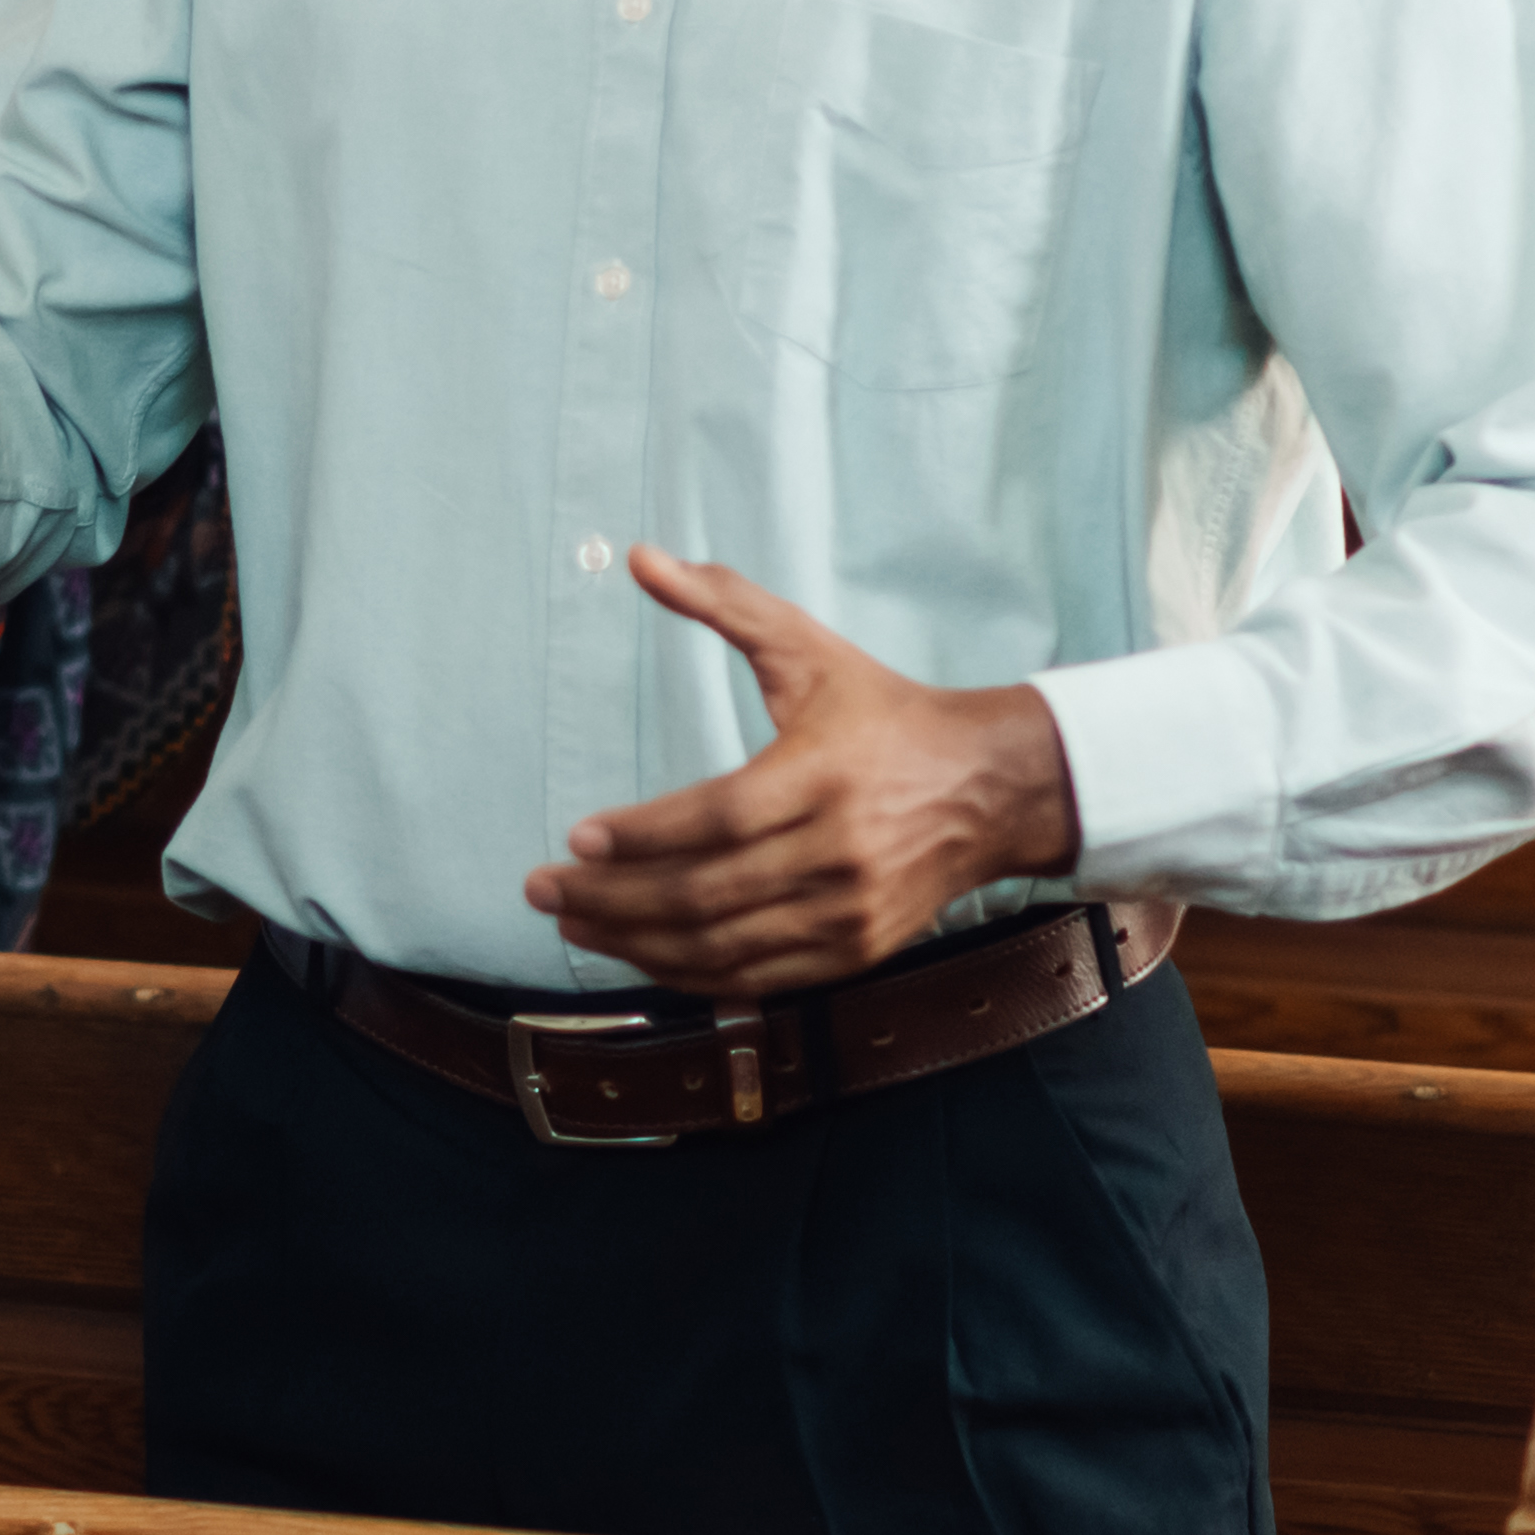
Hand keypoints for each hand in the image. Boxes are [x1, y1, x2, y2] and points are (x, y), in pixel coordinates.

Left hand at [521, 552, 1079, 996]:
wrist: (991, 788)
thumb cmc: (887, 713)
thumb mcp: (809, 648)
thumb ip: (723, 604)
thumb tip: (639, 556)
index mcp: (824, 775)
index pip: (717, 818)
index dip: (643, 834)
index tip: (578, 835)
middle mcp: (838, 851)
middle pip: (706, 893)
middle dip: (612, 898)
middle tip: (543, 888)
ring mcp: (848, 911)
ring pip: (723, 946)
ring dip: (636, 944)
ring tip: (575, 924)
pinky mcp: (856, 951)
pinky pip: (757, 977)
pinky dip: (690, 975)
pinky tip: (640, 956)